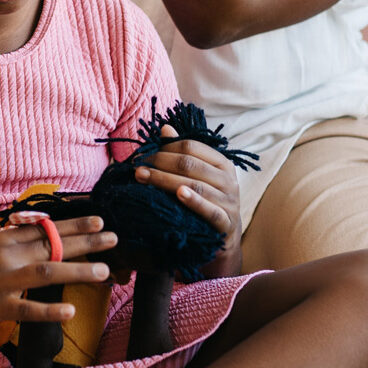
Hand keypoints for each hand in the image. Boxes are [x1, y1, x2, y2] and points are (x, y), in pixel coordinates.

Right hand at [0, 216, 116, 334]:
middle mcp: (6, 253)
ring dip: (79, 270)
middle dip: (86, 240)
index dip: (74, 223)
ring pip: (48, 271)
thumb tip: (47, 233)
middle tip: (113, 237)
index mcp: (6, 237)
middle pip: (53, 244)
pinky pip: (28, 308)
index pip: (47, 226)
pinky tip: (70, 312)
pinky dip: (50, 310)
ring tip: (104, 271)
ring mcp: (3, 280)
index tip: (98, 219)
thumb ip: (17, 240)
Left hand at [133, 127, 243, 278]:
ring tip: (144, 178)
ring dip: (166, 180)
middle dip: (160, 163)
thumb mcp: (197, 176)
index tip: (143, 154)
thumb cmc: (206, 201)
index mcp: (222, 163)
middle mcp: (229, 180)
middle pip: (190, 164)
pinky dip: (194, 201)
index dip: (165, 147)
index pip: (191, 146)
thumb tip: (165, 128)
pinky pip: (210, 210)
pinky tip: (178, 194)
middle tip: (137, 167)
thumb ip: (183, 153)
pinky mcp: (227, 223)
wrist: (223, 240)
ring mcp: (230, 202)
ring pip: (195, 185)